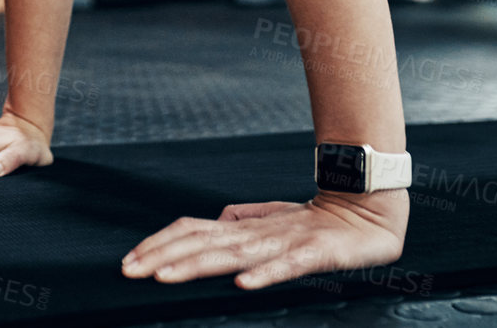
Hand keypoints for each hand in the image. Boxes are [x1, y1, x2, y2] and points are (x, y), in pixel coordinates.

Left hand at [122, 190, 406, 288]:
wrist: (368, 210)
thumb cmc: (317, 220)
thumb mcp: (273, 220)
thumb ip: (244, 219)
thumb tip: (216, 219)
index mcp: (244, 228)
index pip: (191, 230)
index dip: (159, 243)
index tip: (130, 260)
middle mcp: (256, 234)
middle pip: (200, 242)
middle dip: (161, 256)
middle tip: (128, 270)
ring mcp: (284, 243)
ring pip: (232, 254)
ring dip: (196, 265)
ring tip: (164, 275)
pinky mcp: (314, 254)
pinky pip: (286, 267)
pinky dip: (263, 274)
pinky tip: (242, 285)